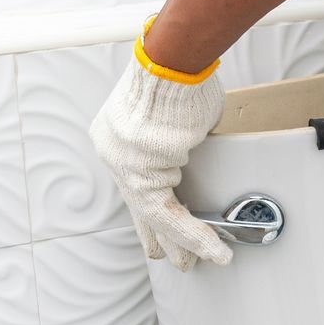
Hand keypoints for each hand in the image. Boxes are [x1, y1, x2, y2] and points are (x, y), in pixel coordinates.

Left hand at [88, 29, 232, 271]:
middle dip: (160, 236)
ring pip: (152, 215)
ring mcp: (121, 164)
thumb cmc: (180, 75)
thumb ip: (184, 137)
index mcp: (120, 133)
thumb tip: (197, 145)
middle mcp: (114, 151)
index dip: (152, 209)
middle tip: (176, 258)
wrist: (173, 64)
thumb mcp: (182, 113)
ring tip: (200, 260)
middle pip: (138, 204)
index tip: (165, 228)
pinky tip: (210, 248)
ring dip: (182, 242)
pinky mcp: (138, 175)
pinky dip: (192, 234)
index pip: (136, 182)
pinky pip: (166, 214)